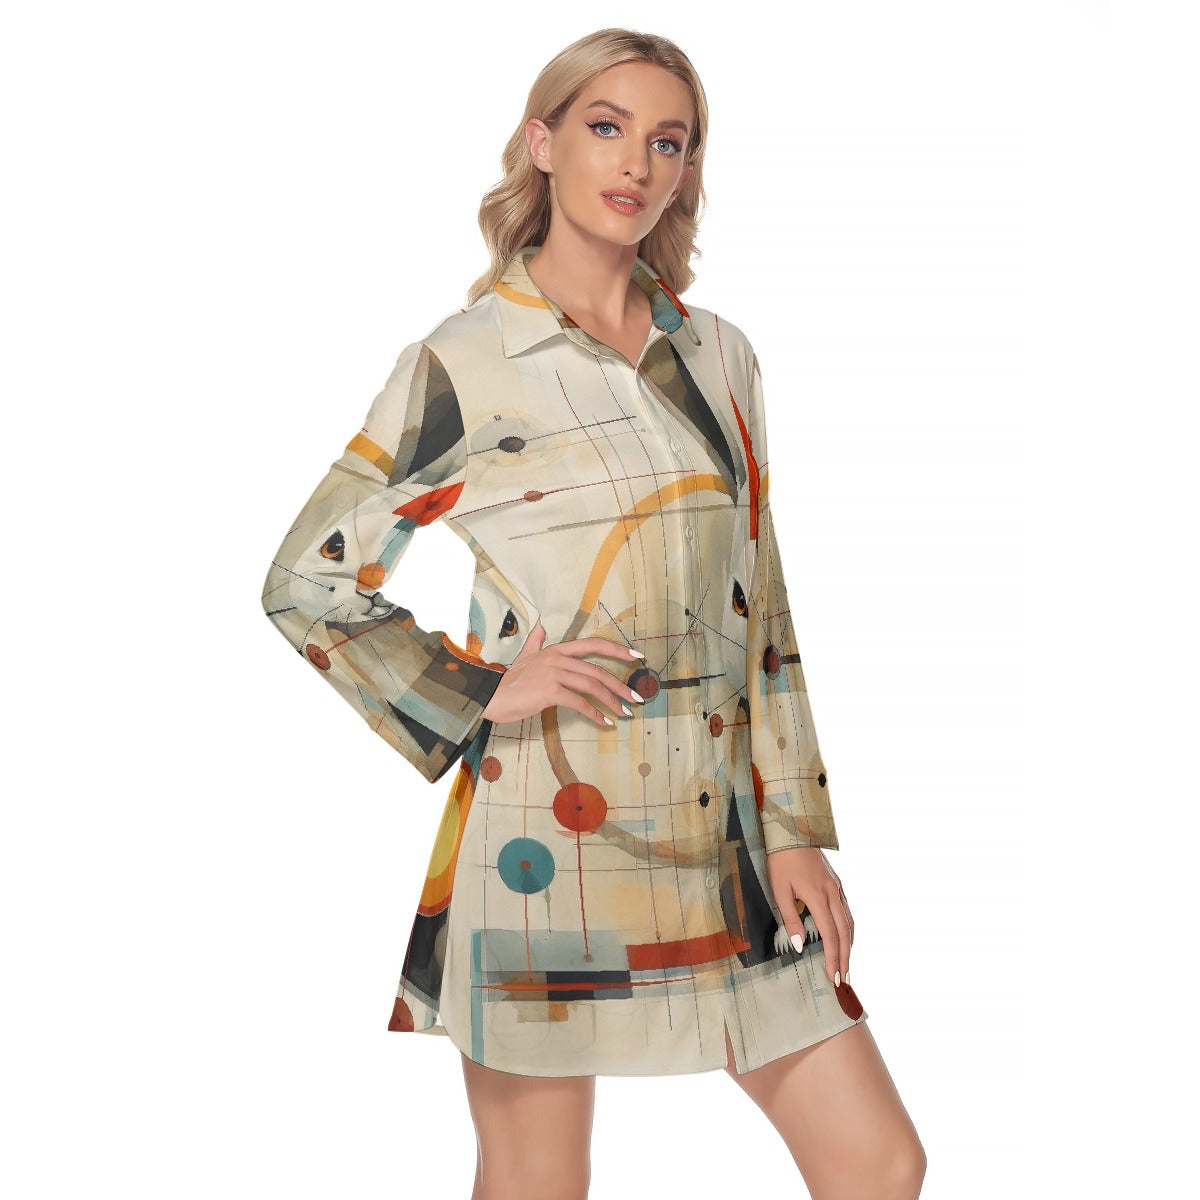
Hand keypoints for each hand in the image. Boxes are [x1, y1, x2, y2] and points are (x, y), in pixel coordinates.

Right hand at [481, 618, 645, 726]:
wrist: (490, 696)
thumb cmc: (509, 681)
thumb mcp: (524, 655)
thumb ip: (536, 641)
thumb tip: (541, 625)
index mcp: (556, 649)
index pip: (593, 645)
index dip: (617, 650)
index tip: (637, 657)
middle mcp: (557, 658)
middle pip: (597, 670)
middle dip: (620, 685)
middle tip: (636, 697)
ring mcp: (554, 674)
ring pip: (592, 686)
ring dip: (612, 701)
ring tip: (624, 712)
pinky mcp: (550, 692)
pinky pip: (580, 703)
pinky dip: (595, 714)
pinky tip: (605, 722)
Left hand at [766, 846, 854, 987]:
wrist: (791, 833)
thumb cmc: (781, 861)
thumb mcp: (779, 890)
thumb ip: (790, 918)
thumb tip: (799, 946)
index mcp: (818, 897)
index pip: (830, 935)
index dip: (833, 959)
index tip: (834, 978)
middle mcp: (832, 894)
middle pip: (845, 933)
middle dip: (845, 958)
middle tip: (844, 980)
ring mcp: (837, 888)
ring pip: (849, 922)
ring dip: (850, 946)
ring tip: (846, 965)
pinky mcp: (836, 884)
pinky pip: (847, 911)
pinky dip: (849, 929)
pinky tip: (845, 937)